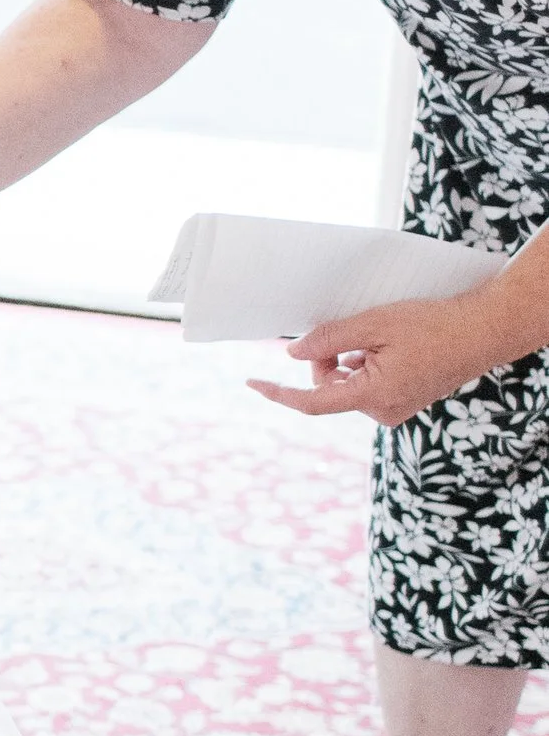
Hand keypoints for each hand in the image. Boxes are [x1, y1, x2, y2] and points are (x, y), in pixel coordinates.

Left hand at [251, 294, 505, 428]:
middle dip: (326, 359)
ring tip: (378, 337)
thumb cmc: (433, 325)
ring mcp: (394, 409)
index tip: (252, 382)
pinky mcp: (402, 402)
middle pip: (330, 386)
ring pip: (347, 384)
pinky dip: (364, 365)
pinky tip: (386, 347)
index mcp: (373, 396)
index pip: (312, 402)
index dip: (279, 392)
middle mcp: (382, 411)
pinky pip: (366, 385)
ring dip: (348, 360)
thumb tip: (293, 353)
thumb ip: (329, 340)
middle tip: (345, 331)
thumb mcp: (374, 324)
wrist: (482, 332)